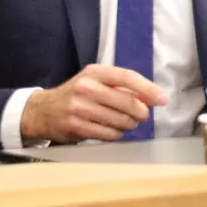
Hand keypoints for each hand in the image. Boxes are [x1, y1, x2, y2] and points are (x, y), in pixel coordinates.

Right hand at [21, 64, 169, 143]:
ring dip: (129, 125)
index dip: (148, 89)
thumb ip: (122, 87)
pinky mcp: (75, 126)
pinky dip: (116, 134)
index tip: (163, 99)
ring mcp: (79, 107)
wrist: (43, 110)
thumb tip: (152, 97)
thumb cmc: (77, 94)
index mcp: (95, 72)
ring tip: (125, 123)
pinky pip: (108, 134)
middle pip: (127, 102)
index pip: (127, 77)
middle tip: (141, 116)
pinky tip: (112, 130)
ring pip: (120, 121)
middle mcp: (86, 87)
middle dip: (141, 113)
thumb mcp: (96, 81)